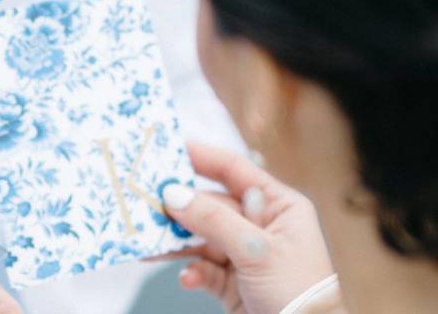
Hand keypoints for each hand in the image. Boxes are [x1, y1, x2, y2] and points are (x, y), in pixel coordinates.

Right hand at [159, 142, 333, 313]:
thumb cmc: (299, 295)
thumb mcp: (256, 251)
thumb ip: (212, 219)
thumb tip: (172, 193)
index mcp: (279, 207)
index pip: (235, 171)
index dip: (202, 157)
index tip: (166, 148)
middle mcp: (261, 227)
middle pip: (211, 205)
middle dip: (180, 207)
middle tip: (145, 200)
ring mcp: (245, 256)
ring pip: (201, 238)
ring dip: (177, 242)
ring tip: (149, 243)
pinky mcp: (232, 284)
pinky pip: (202, 268)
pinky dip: (191, 272)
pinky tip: (186, 278)